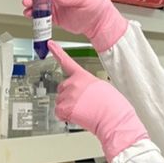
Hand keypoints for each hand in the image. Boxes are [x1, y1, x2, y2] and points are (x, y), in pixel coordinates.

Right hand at [19, 0, 128, 52]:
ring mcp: (57, 7)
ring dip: (32, 8)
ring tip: (28, 12)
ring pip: (40, 6)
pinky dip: (37, 17)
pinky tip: (32, 17)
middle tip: (27, 2)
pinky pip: (44, 17)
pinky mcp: (58, 18)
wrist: (100, 22)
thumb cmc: (97, 5)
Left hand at [49, 41, 147, 161]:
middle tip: (83, 103)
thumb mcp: (100, 85)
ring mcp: (68, 96)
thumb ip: (86, 84)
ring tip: (84, 111)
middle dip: (68, 95)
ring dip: (68, 107)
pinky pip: (58, 112)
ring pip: (60, 101)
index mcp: (83, 76)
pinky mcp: (65, 108)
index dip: (57, 52)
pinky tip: (77, 116)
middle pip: (62, 88)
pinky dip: (65, 116)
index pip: (67, 62)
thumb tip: (82, 91)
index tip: (50, 44)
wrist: (113, 117)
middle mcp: (73, 83)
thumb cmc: (111, 104)